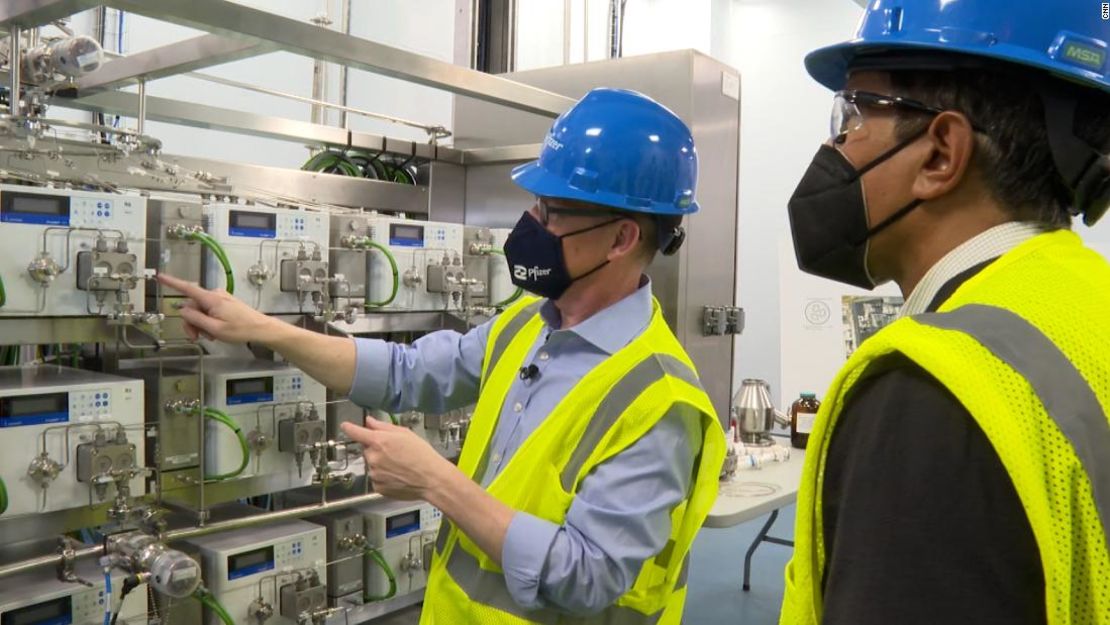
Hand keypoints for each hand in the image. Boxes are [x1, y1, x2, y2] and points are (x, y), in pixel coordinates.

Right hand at [157, 274, 280, 344]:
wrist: (260, 329)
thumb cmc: (240, 330)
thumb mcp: (214, 328)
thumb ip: (196, 319)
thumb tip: (183, 310)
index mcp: (211, 299)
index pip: (187, 288)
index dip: (172, 282)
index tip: (160, 276)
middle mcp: (215, 294)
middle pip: (192, 306)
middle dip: (192, 322)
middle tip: (198, 337)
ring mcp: (220, 298)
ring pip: (200, 310)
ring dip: (201, 324)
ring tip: (211, 336)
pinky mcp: (224, 302)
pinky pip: (209, 310)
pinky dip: (208, 321)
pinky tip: (216, 331)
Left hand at [341, 417, 454, 500]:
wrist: (431, 479)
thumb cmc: (422, 455)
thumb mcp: (405, 433)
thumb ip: (383, 426)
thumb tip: (370, 422)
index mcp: (378, 441)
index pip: (356, 432)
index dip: (349, 428)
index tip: (345, 426)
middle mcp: (373, 458)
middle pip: (367, 450)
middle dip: (377, 449)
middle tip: (394, 451)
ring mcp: (374, 474)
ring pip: (372, 465)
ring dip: (381, 463)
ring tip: (400, 465)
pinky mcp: (378, 487)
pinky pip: (376, 479)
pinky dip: (384, 477)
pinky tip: (398, 475)